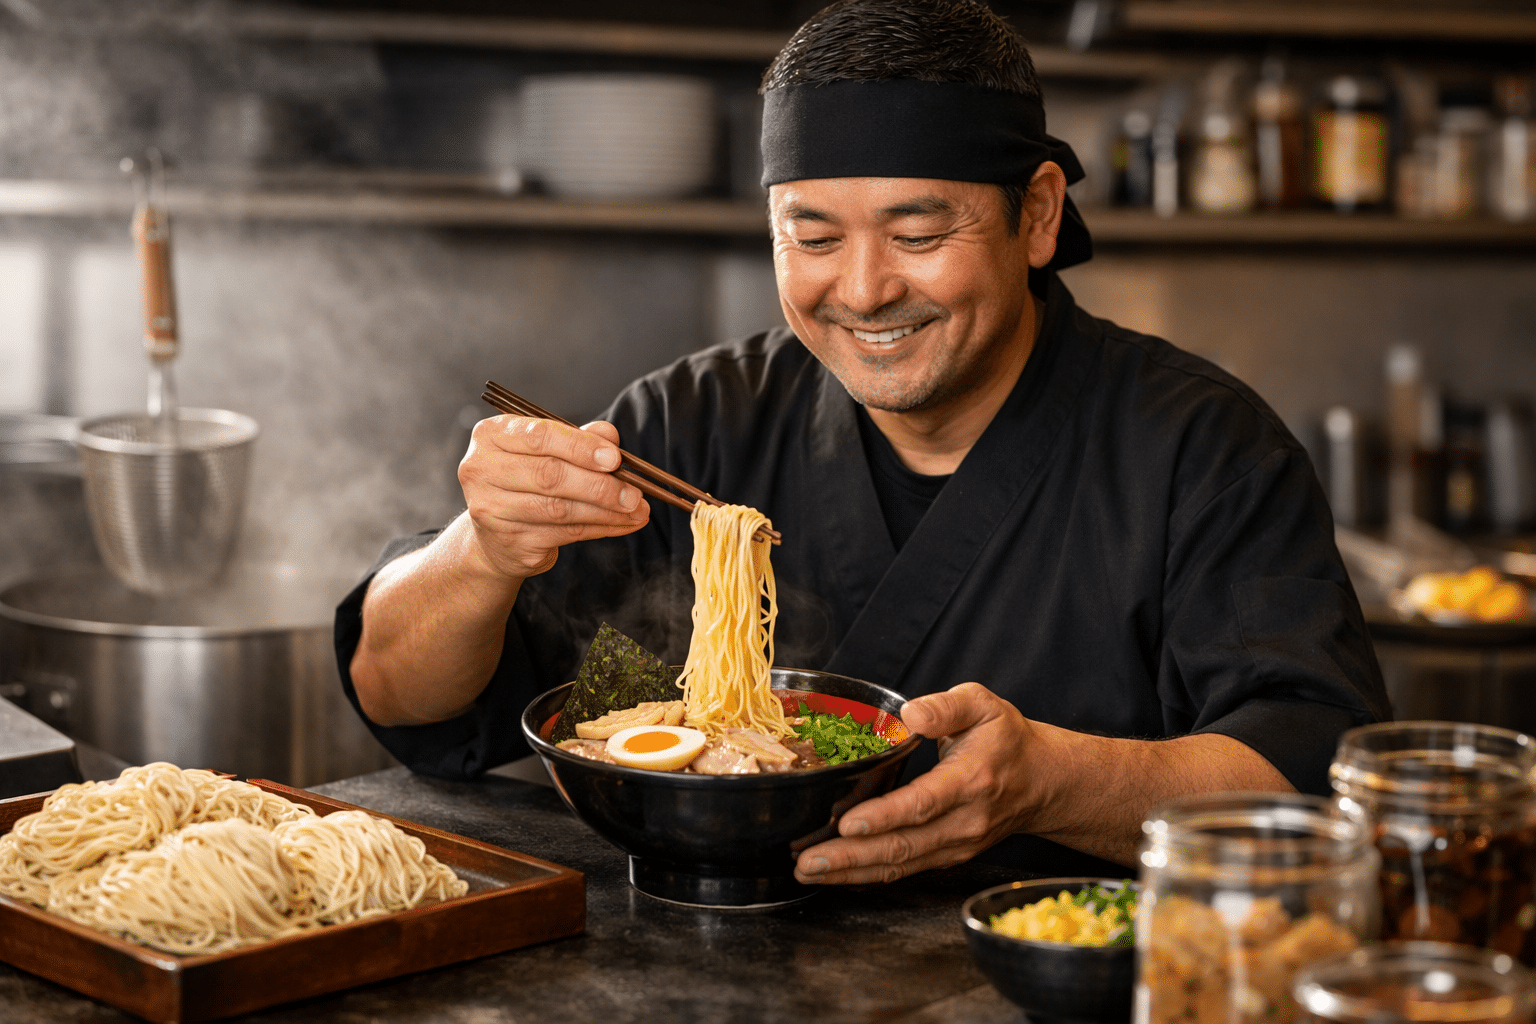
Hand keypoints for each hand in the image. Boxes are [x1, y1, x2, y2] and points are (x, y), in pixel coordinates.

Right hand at [457, 416, 649, 579]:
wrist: (495, 536)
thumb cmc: (526, 480)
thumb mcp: (548, 451)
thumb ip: (578, 439)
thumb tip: (610, 435)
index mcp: (490, 435)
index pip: (539, 435)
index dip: (581, 447)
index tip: (615, 458)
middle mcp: (481, 469)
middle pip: (550, 475)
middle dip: (600, 485)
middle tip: (634, 492)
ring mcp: (491, 509)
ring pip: (560, 509)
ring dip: (606, 511)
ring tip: (637, 510)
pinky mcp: (509, 541)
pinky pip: (564, 534)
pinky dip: (600, 528)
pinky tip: (623, 524)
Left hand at [793, 682, 1037, 884]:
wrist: (1042, 782)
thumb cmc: (1006, 740)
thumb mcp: (983, 705)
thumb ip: (946, 706)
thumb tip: (911, 713)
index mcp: (971, 780)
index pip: (924, 803)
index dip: (885, 816)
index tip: (848, 822)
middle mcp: (965, 821)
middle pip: (904, 845)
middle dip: (852, 856)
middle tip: (807, 861)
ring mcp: (957, 845)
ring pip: (901, 865)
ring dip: (852, 873)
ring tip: (808, 872)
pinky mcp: (949, 856)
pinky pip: (906, 870)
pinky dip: (868, 876)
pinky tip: (836, 876)